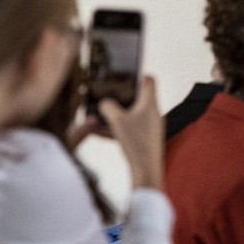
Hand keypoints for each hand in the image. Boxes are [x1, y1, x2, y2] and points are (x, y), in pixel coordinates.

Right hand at [99, 76, 165, 192]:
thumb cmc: (135, 142)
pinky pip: (126, 129)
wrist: (146, 171)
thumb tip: (104, 102)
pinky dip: (114, 128)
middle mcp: (152, 113)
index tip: (123, 73)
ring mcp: (149, 126)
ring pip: (127, 115)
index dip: (137, 73)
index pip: (149, 80)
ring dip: (111, 116)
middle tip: (101, 96)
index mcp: (150, 103)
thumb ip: (108, 106)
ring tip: (92, 118)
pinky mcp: (144, 139)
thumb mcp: (116, 120)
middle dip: (116, 98)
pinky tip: (96, 131)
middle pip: (135, 98)